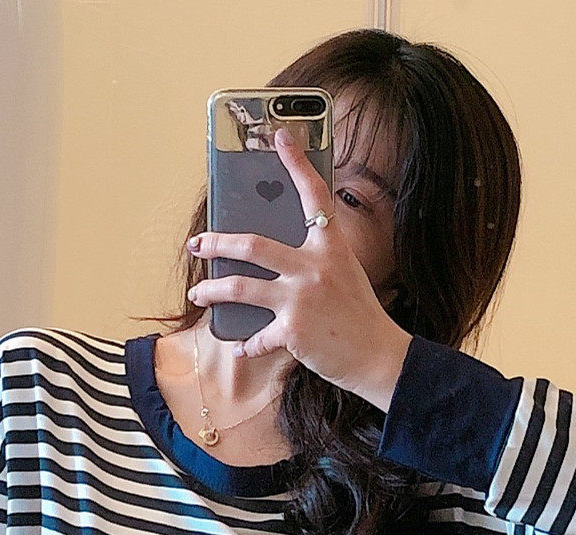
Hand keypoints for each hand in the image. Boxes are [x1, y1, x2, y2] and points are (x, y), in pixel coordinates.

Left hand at [185, 127, 411, 411]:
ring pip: (241, 287)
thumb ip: (314, 261)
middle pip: (253, 245)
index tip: (281, 137)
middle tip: (197, 243)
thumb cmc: (361, 316)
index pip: (314, 196)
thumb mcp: (344, 275)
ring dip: (214, 291)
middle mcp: (313, 267)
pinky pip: (258, 336)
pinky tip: (239, 347)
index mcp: (331, 247)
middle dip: (217, 242)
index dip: (297, 164)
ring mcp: (300, 299)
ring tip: (198, 295)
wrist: (378, 356)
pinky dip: (247, 344)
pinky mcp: (292, 331)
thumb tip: (274, 259)